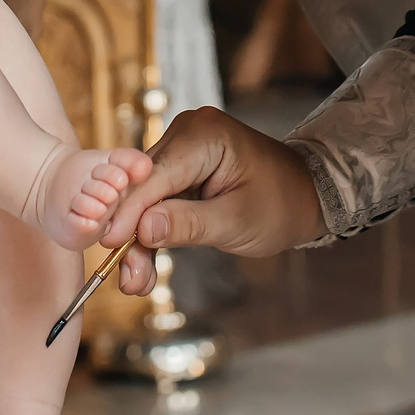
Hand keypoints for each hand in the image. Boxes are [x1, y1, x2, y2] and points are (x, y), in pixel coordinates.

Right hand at [98, 106, 326, 292]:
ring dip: (138, 239)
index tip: (109, 246)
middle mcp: (186, 133)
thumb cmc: (281, 204)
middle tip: (125, 278)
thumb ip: (188, 224)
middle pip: (143, 188)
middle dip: (130, 234)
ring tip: (135, 281)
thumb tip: (142, 230)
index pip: (153, 177)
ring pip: (145, 198)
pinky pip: (157, 199)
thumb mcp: (236, 221)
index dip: (127, 213)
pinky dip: (151, 230)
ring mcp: (181, 149)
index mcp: (204, 135)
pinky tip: (142, 264)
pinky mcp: (180, 168)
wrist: (306, 195)